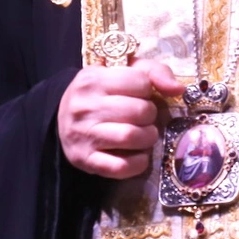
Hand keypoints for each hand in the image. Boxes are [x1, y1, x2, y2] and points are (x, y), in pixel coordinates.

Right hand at [58, 59, 185, 178]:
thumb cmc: (99, 92)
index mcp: (93, 79)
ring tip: (145, 135)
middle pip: (139, 111)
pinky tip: (139, 156)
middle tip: (145, 117)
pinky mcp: (85, 160)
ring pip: (131, 137)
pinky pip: (120, 167)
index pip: (140, 82)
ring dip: (148, 138)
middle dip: (151, 115)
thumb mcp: (120, 72)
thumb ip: (152, 72)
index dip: (148, 89)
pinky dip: (138, 163)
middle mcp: (85, 106)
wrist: (60, 115)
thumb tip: (178, 88)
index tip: (141, 95)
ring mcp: (83, 134)